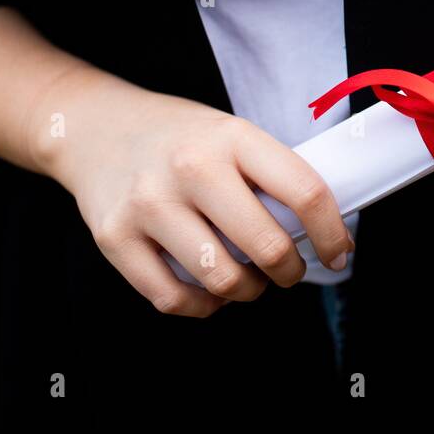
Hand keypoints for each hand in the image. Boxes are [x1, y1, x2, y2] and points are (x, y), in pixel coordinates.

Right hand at [31, 67, 351, 316]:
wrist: (95, 127)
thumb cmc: (181, 139)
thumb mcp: (232, 134)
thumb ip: (272, 176)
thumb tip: (326, 232)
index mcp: (233, 137)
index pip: (304, 192)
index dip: (332, 233)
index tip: (339, 252)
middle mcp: (190, 168)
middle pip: (266, 246)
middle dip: (290, 271)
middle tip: (291, 270)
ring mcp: (148, 204)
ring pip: (221, 280)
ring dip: (248, 291)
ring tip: (250, 280)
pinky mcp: (114, 238)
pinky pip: (172, 299)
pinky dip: (202, 306)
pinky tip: (209, 291)